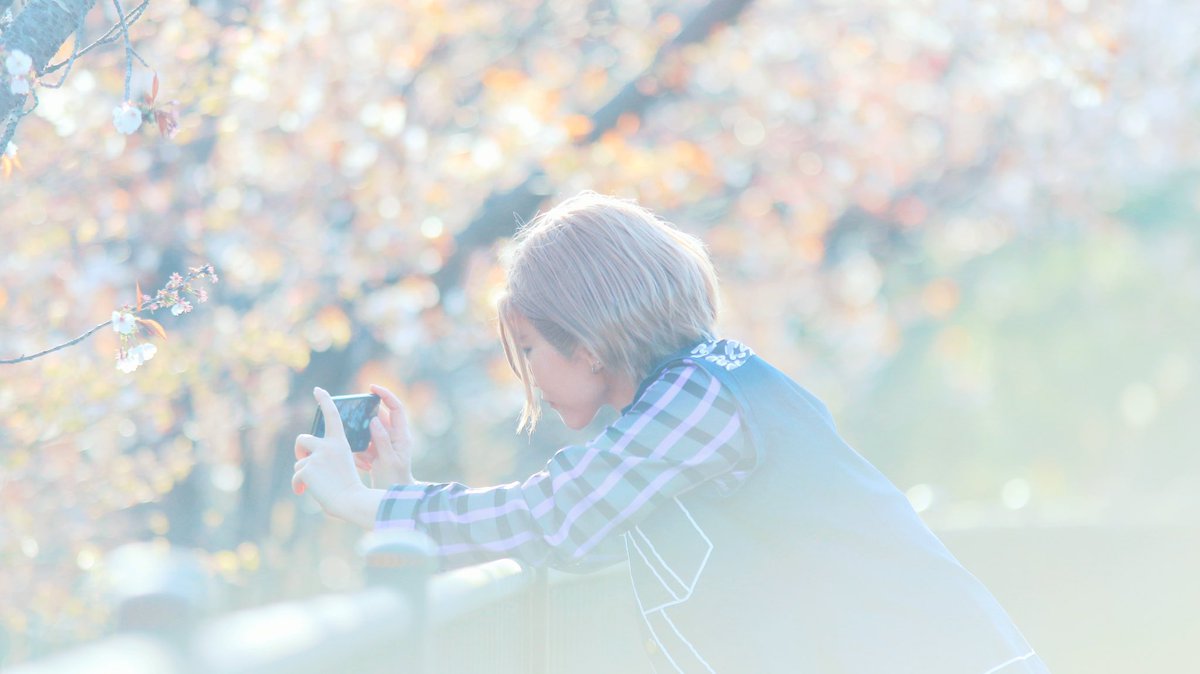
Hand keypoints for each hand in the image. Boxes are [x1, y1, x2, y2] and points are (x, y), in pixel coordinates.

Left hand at [293, 387, 370, 519]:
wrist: (351, 500)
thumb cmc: (350, 487)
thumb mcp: (344, 465)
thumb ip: (328, 458)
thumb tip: (305, 464)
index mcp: (340, 442)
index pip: (332, 415)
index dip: (324, 400)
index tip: (317, 390)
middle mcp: (327, 446)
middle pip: (303, 439)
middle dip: (300, 450)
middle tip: (304, 460)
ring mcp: (316, 457)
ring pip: (299, 462)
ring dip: (302, 472)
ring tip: (311, 485)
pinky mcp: (307, 469)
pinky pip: (296, 476)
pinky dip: (298, 486)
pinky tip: (302, 492)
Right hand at [354, 384, 415, 486]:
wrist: (395, 498)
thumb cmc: (396, 481)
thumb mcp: (388, 461)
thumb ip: (381, 440)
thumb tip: (374, 419)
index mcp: (401, 435)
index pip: (396, 408)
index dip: (385, 395)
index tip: (371, 387)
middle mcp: (393, 437)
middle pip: (378, 417)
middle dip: (365, 419)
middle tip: (353, 419)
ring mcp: (384, 444)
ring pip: (368, 432)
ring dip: (360, 439)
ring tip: (362, 455)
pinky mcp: (375, 453)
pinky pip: (363, 446)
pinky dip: (358, 452)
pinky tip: (362, 465)